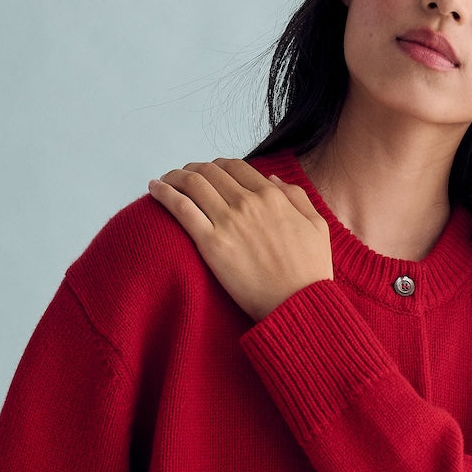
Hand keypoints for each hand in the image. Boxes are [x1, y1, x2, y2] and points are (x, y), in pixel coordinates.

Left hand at [147, 158, 333, 320]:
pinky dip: (164, 193)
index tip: (208, 172)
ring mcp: (228, 222)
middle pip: (210, 172)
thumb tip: (272, 179)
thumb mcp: (317, 227)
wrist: (298, 305)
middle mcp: (248, 203)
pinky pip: (181, 208)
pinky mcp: (211, 244)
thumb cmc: (310, 272)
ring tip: (164, 180)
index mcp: (272, 196)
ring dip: (174, 176)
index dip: (218, 165)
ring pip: (192, 184)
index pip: (236, 167)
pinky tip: (154, 190)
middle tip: (182, 175)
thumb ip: (297, 197)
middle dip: (192, 169)